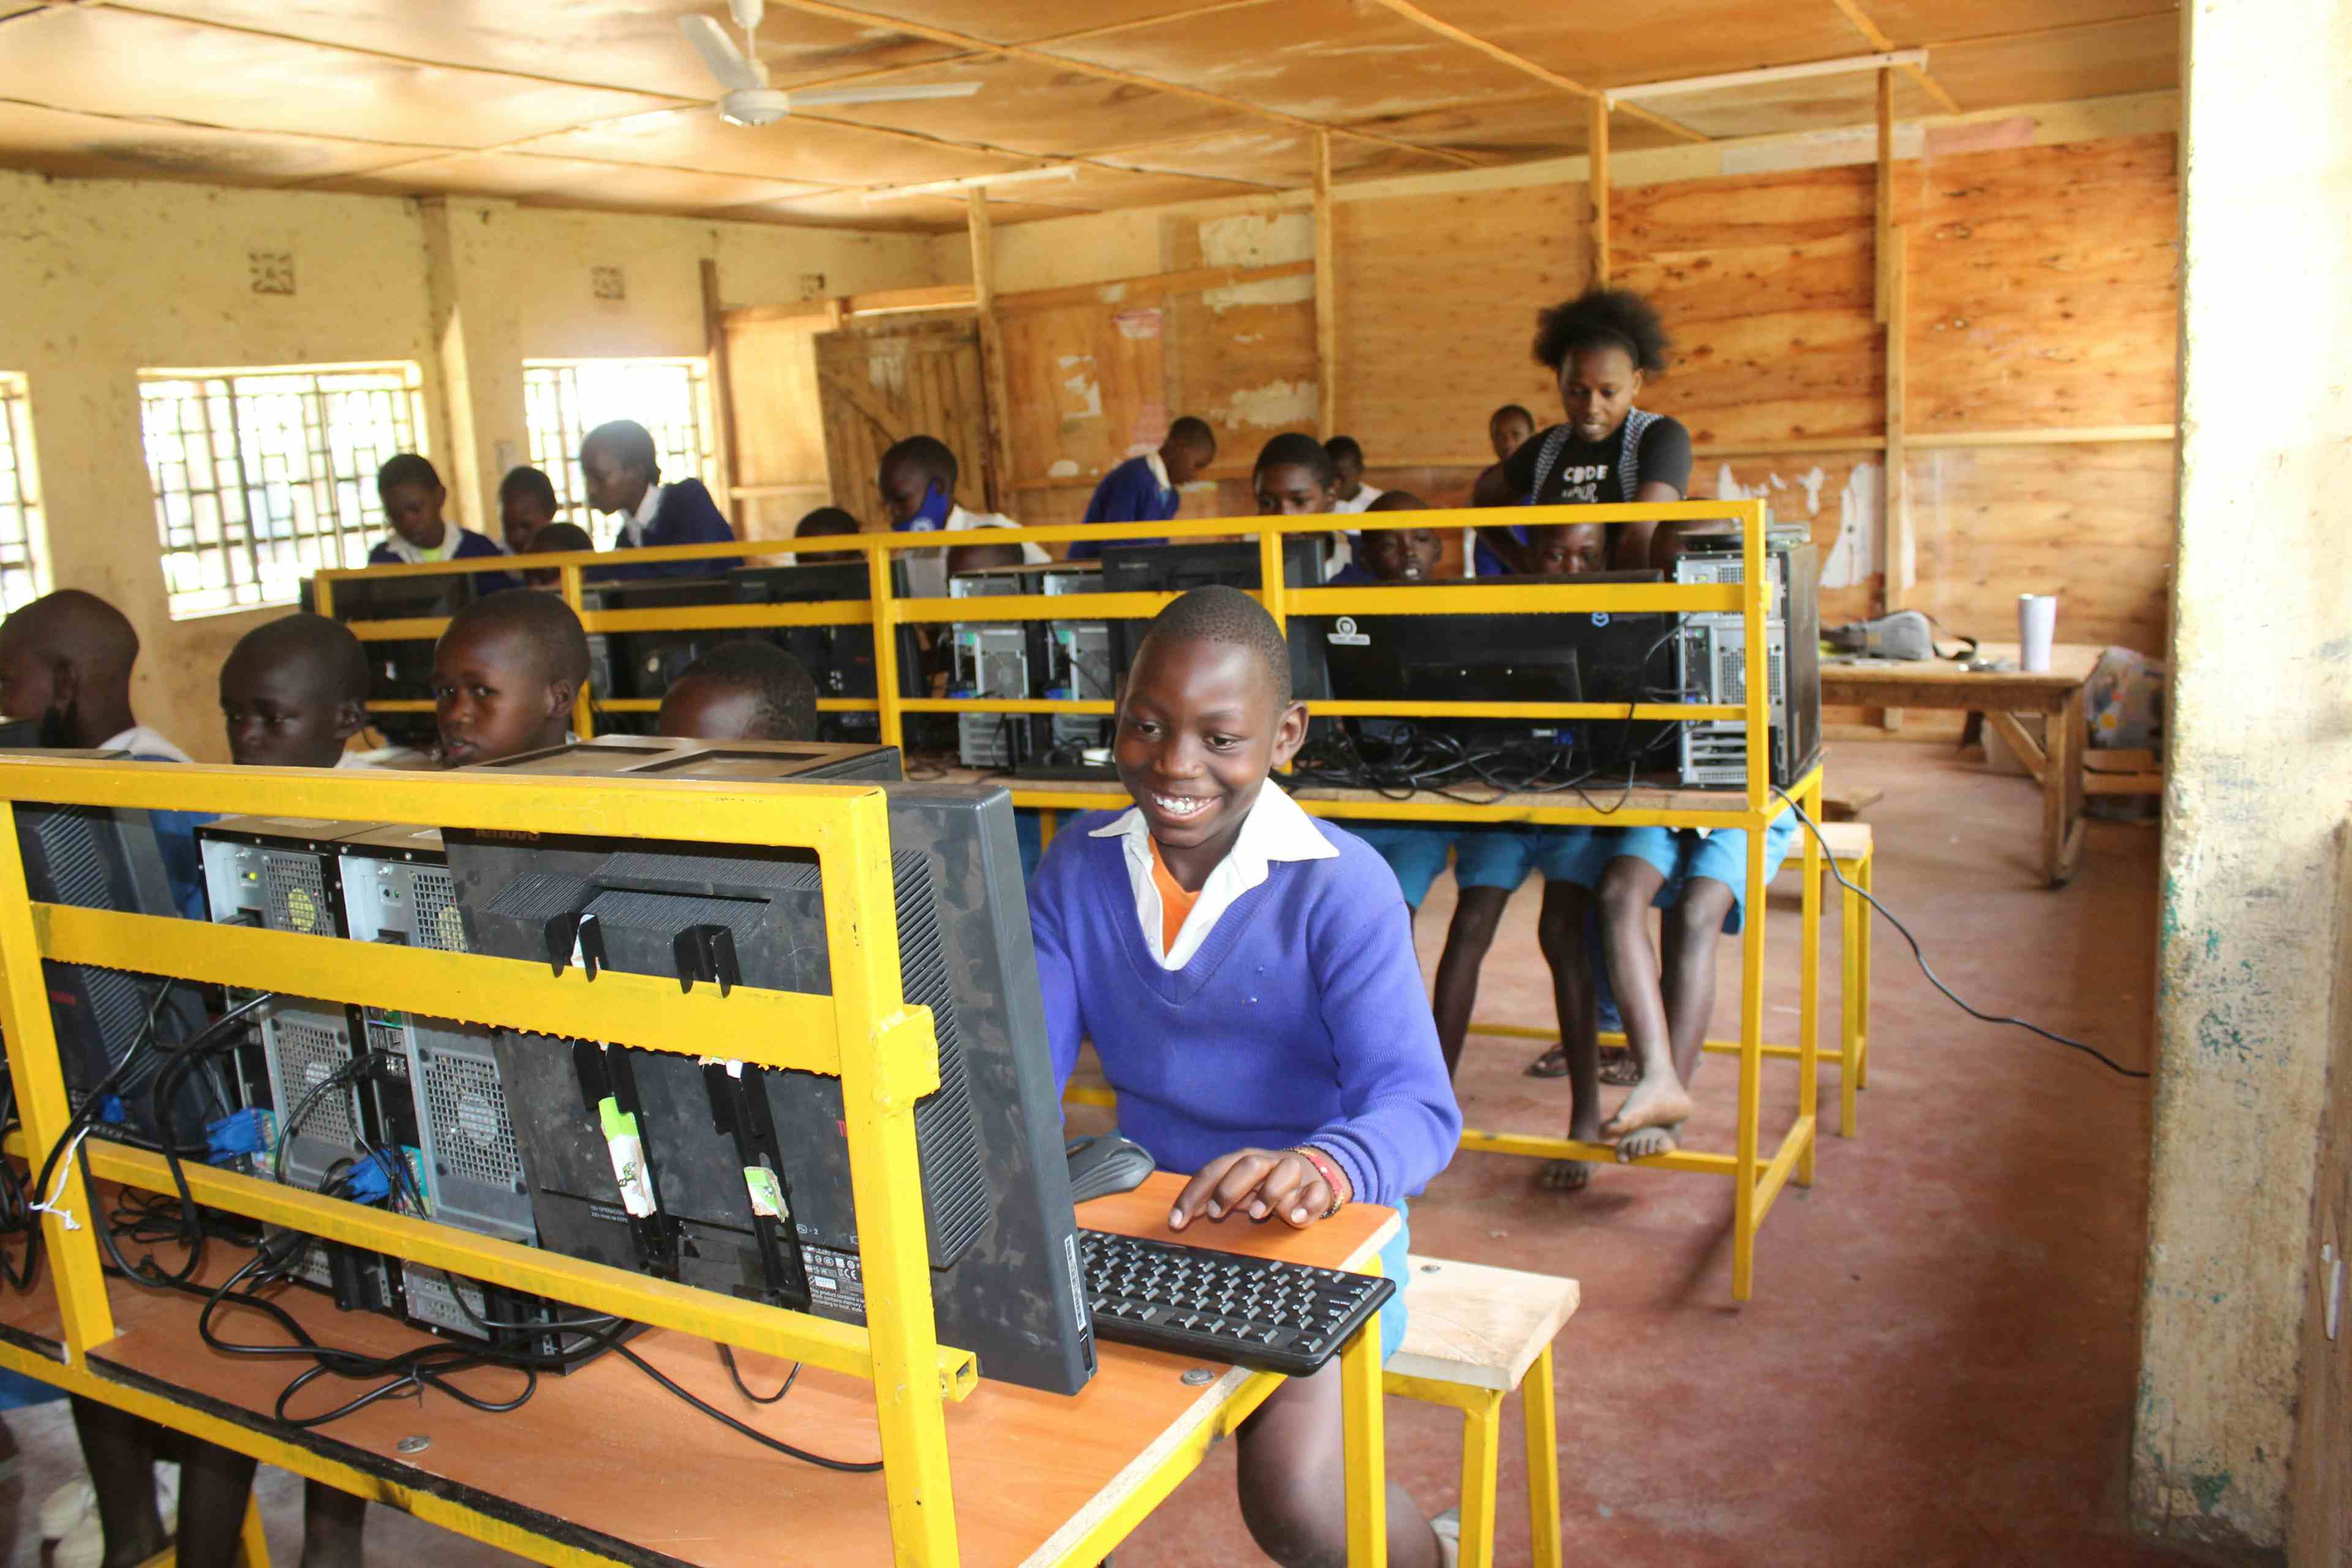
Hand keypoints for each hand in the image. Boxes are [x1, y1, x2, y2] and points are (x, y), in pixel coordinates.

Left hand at [1169, 1147, 1345, 1232]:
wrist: (1316, 1172)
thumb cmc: (1267, 1183)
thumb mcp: (1239, 1189)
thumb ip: (1211, 1199)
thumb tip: (1179, 1217)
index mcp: (1244, 1161)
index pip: (1214, 1171)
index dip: (1192, 1195)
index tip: (1176, 1221)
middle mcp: (1269, 1163)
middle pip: (1248, 1164)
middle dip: (1228, 1188)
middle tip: (1215, 1214)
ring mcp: (1295, 1174)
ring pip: (1285, 1171)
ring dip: (1270, 1192)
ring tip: (1258, 1215)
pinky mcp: (1318, 1188)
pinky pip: (1317, 1192)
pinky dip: (1308, 1204)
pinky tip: (1297, 1218)